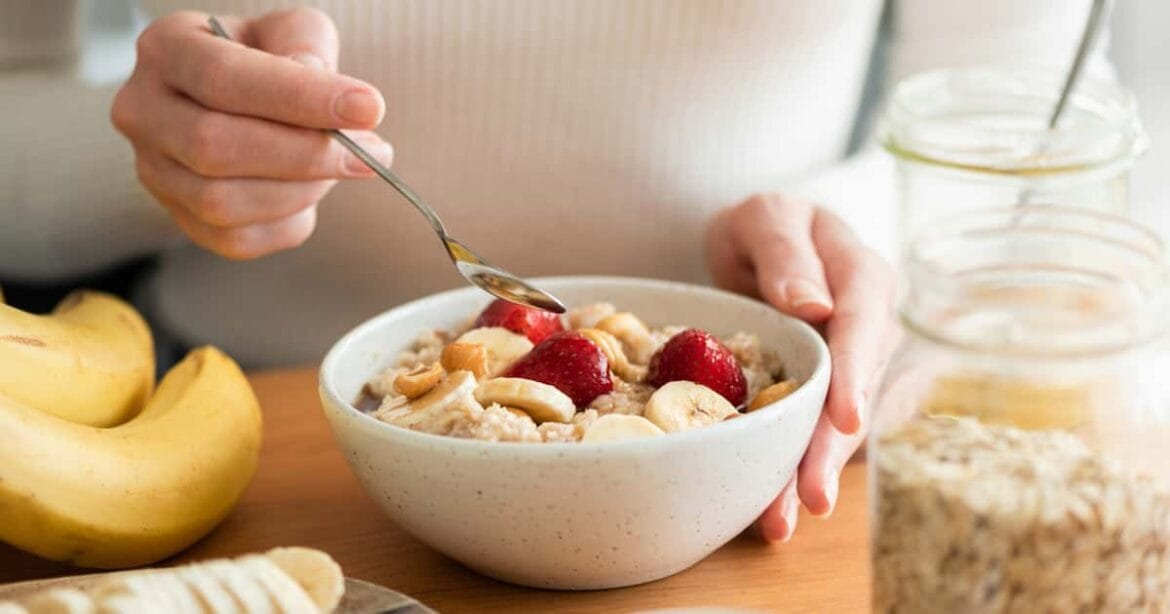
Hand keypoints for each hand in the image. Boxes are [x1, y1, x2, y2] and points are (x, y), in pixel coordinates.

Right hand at [111, 8, 391, 258]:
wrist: (242, 102)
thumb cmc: (269, 61)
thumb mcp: (292, 33)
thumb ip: (307, 48)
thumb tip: (327, 95)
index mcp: (166, 49)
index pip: (224, 78)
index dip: (300, 98)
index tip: (367, 109)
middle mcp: (143, 111)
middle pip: (215, 147)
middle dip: (306, 155)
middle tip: (372, 152)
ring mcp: (154, 171)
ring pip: (223, 202)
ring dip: (302, 190)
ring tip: (345, 166)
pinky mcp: (180, 219)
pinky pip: (237, 240)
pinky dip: (289, 221)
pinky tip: (312, 192)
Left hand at [705, 194, 898, 542]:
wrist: (756, 245)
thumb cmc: (764, 225)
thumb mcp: (764, 215)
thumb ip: (785, 250)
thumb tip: (815, 304)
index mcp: (862, 277)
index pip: (865, 326)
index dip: (856, 374)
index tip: (845, 418)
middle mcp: (869, 328)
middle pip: (857, 392)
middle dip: (833, 448)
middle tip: (812, 497)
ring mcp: (853, 368)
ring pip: (838, 426)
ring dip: (811, 473)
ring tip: (780, 522)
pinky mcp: (829, 396)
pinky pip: (816, 435)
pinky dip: (794, 471)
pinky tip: (772, 509)